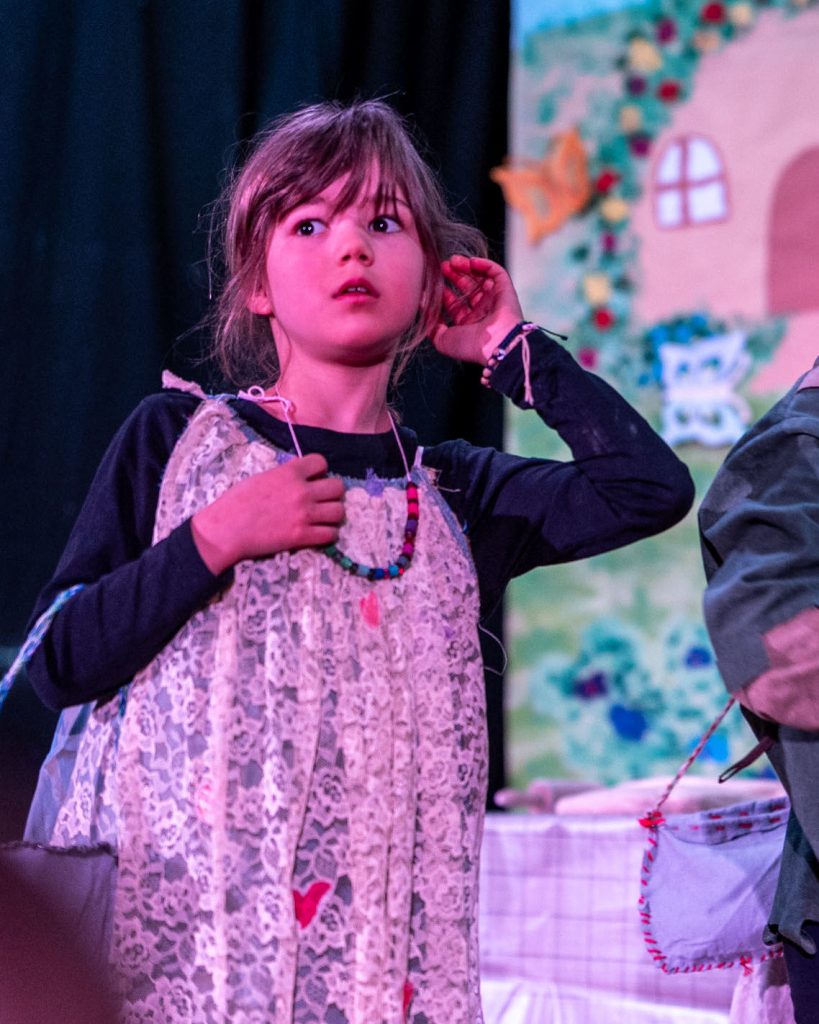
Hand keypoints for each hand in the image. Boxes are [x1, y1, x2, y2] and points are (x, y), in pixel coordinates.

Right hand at [191, 454, 344, 573]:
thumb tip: (299, 473)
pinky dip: (327, 534)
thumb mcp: (261, 478)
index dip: (319, 471)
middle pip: (337, 487)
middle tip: (321, 500)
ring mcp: (304, 514)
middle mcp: (301, 491)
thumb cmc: (236, 502)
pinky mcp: (302, 536)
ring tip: (322, 518)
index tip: (313, 479)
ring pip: (339, 512)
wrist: (225, 529)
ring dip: (332, 515)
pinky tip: (318, 533)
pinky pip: (330, 534)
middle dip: (332, 493)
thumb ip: (284, 475)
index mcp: (289, 473)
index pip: (321, 461)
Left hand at [432, 255, 524, 364]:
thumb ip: (432, 328)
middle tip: (443, 266)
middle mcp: (482, 312)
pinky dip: (484, 264)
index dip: (445, 293)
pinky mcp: (505, 289)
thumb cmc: (472, 345)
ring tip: (453, 261)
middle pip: (467, 288)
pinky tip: (471, 261)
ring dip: (466, 267)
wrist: (496, 343)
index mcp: (469, 324)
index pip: (455, 304)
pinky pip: (495, 272)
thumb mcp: (443, 340)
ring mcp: (494, 300)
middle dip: (454, 276)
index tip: (433, 284)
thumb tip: (425, 314)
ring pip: (480, 278)